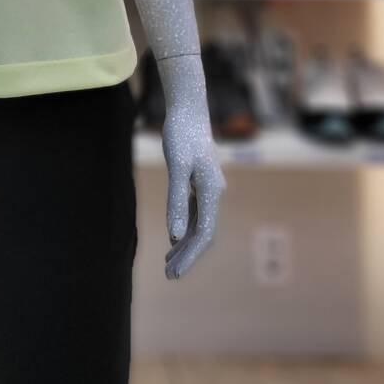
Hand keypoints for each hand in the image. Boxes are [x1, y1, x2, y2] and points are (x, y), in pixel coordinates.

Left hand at [158, 57, 225, 279]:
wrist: (188, 108)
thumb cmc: (181, 133)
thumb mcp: (177, 166)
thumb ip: (177, 200)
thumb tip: (176, 235)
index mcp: (213, 191)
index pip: (204, 233)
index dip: (190, 255)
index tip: (174, 273)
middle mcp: (214, 192)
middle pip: (204, 233)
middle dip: (188, 255)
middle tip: (169, 276)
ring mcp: (208, 188)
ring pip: (200, 224)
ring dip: (185, 245)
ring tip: (168, 264)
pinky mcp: (200, 182)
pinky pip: (195, 213)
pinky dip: (184, 227)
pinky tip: (173, 238)